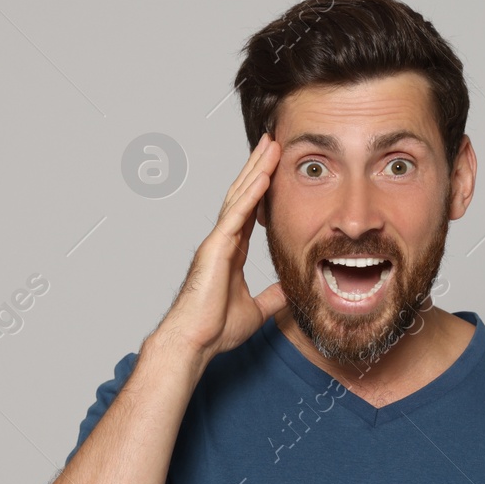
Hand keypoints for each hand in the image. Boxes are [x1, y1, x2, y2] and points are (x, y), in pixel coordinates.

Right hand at [154, 132, 286, 362]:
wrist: (194, 341)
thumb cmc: (214, 328)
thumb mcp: (256, 309)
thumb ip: (272, 296)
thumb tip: (290, 290)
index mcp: (231, 251)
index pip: (250, 210)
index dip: (262, 187)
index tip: (274, 166)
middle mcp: (223, 240)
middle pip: (244, 194)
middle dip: (258, 166)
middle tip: (273, 142)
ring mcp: (217, 241)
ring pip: (240, 197)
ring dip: (257, 169)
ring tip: (271, 146)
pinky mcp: (215, 248)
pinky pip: (236, 215)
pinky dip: (251, 194)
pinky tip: (264, 176)